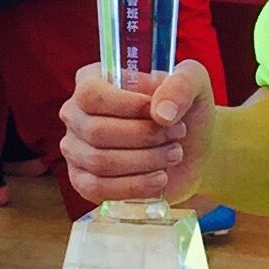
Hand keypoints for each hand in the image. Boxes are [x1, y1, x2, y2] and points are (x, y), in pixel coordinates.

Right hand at [60, 61, 213, 207]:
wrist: (191, 147)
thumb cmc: (184, 109)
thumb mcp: (194, 82)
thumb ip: (181, 85)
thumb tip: (160, 113)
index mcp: (92, 80)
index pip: (91, 95)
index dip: (128, 107)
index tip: (162, 115)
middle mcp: (75, 113)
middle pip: (97, 131)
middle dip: (145, 137)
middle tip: (177, 136)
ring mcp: (75, 149)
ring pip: (99, 162)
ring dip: (145, 161)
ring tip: (173, 155)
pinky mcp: (83, 181)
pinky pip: (97, 188)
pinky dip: (133, 187)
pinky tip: (159, 179)